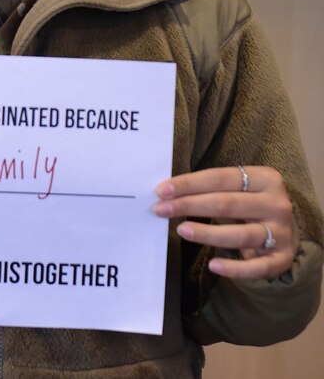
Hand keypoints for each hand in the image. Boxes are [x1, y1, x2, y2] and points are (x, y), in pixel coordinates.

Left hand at [154, 166, 295, 278]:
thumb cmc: (249, 204)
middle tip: (161, 210)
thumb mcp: (237, 190)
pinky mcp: (282, 258)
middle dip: (190, 205)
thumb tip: (167, 194)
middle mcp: (277, 204)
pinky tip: (213, 265)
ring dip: (207, 233)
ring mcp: (282, 232)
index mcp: (265, 178)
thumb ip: (209, 190)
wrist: (285, 229)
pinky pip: (257, 267)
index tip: (161, 191)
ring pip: (240, 234)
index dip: (189, 184)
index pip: (220, 178)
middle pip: (227, 203)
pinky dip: (235, 268)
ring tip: (181, 230)